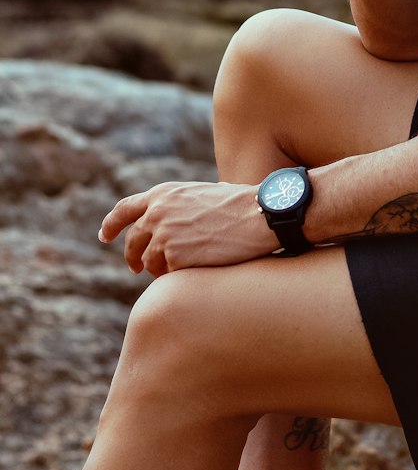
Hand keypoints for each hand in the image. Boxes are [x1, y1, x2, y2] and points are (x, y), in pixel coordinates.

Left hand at [99, 180, 275, 276]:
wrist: (259, 215)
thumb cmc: (241, 203)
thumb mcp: (202, 194)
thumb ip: (179, 205)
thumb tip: (173, 218)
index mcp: (163, 194)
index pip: (125, 209)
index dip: (111, 224)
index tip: (105, 236)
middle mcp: (157, 213)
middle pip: (132, 240)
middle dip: (132, 255)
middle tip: (135, 267)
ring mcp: (163, 236)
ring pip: (148, 261)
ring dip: (158, 268)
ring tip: (177, 269)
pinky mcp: (175, 257)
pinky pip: (166, 274)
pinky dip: (175, 276)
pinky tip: (193, 271)